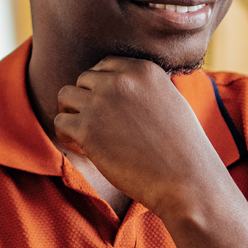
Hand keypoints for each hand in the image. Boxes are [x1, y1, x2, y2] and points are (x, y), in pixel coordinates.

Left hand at [54, 58, 233, 217]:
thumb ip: (144, 89)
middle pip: (83, 80)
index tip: (110, 109)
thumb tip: (118, 90)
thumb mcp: (170, 101)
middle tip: (100, 127)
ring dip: (72, 115)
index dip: (103, 87)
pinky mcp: (87, 129)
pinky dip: (67, 137)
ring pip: (65, 96)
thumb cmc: (183, 149)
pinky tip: (85, 150)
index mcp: (143, 69)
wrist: (187, 181)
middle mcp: (120, 80)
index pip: (106, 66)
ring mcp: (101, 102)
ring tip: (88, 136)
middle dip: (87, 101)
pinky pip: (60, 123)